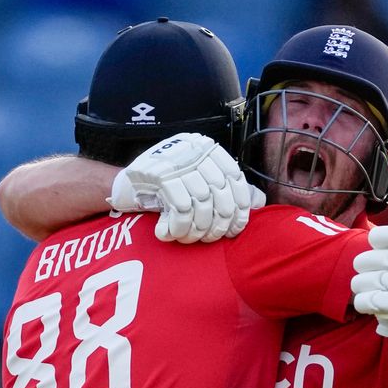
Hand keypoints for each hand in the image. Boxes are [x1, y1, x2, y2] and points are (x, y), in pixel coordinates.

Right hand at [108, 133, 264, 243]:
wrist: (129, 183)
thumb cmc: (169, 186)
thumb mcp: (199, 179)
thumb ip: (227, 186)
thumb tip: (259, 201)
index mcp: (208, 149)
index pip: (235, 178)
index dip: (240, 207)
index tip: (236, 228)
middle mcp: (195, 151)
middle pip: (220, 193)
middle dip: (219, 223)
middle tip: (212, 238)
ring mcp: (176, 161)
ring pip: (202, 203)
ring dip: (198, 228)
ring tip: (191, 238)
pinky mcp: (159, 175)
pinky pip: (181, 208)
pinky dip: (180, 226)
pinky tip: (174, 233)